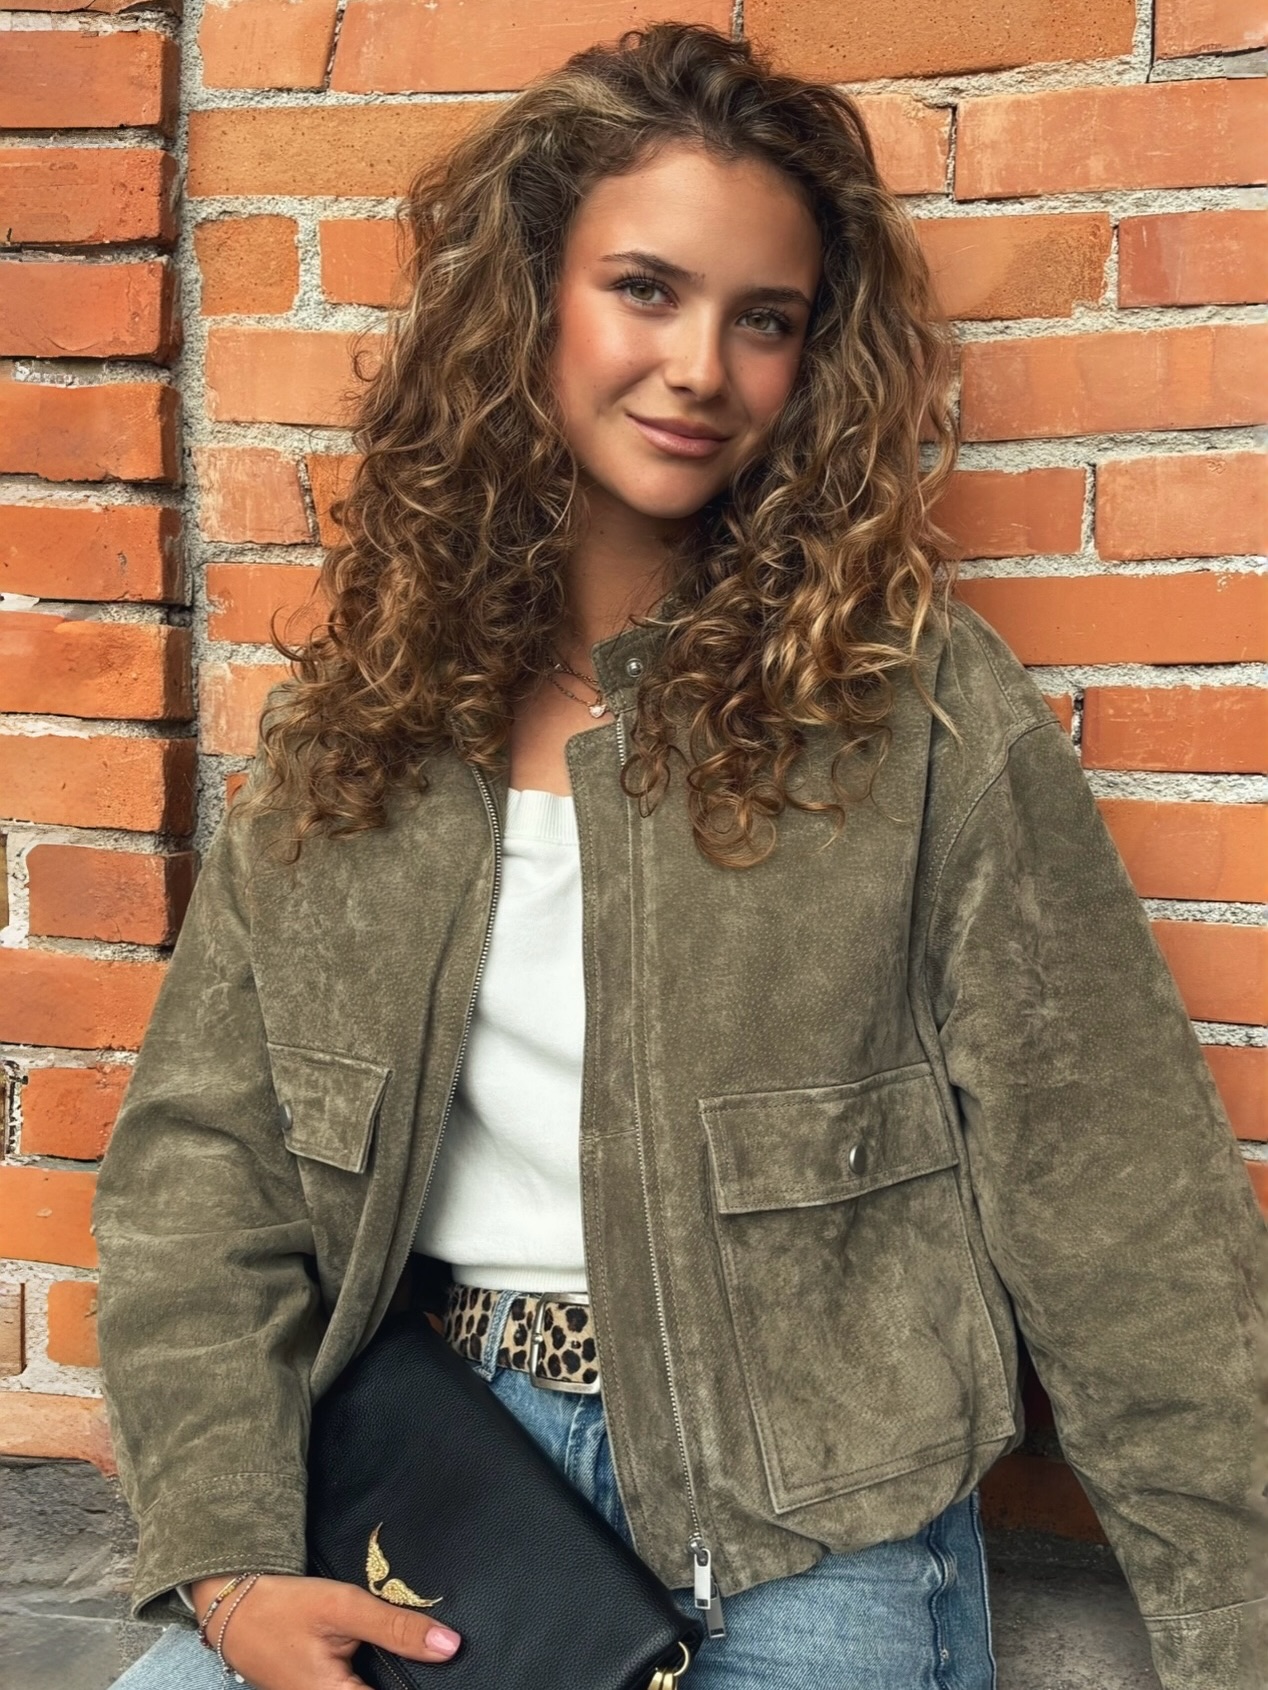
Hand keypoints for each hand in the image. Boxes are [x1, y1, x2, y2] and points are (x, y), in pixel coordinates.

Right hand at [191, 1572, 461, 1688]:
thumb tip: (451, 1647)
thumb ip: (396, 1629)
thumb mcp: (344, 1608)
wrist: (234, 1607)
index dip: (422, 1686)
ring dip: (392, 1675)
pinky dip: (374, 1676)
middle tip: (440, 1654)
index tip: (455, 1672)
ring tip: (423, 1660)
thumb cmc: (285, 1607)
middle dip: (411, 1678)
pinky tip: (394, 1661)